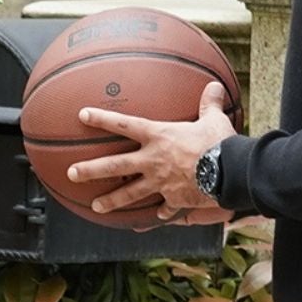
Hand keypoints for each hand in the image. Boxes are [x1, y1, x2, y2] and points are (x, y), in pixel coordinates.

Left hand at [67, 80, 237, 223]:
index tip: (82, 115)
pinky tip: (155, 217)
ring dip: (112, 200)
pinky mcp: (174, 199)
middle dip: (90, 170)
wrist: (229, 174)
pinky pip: (164, 208)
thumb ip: (209, 104)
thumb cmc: (219, 143)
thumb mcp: (214, 119)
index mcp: (158, 137)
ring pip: (130, 193)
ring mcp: (161, 183)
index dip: (102, 119)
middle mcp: (153, 161)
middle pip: (115, 166)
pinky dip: (160, 212)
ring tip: (96, 207)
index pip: (124, 124)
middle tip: (71, 173)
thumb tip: (214, 84)